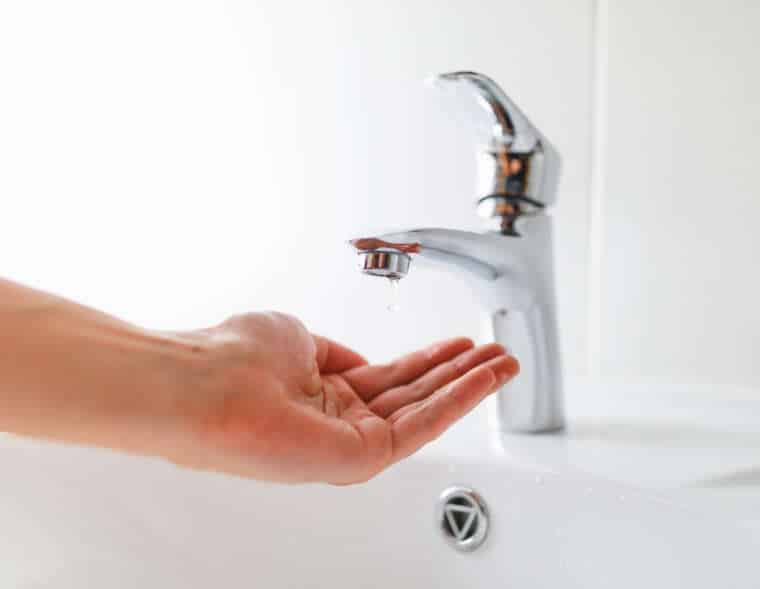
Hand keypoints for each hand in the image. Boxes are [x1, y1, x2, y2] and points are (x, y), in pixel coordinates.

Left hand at [175, 312, 518, 483]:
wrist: (203, 385)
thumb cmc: (234, 358)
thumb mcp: (297, 337)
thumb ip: (334, 352)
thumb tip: (360, 360)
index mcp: (323, 392)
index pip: (389, 377)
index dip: (429, 360)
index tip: (460, 345)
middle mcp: (339, 420)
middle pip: (414, 395)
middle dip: (460, 373)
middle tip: (498, 355)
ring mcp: (349, 441)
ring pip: (424, 413)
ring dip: (468, 387)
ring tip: (504, 364)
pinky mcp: (358, 457)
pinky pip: (418, 428)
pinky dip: (455, 402)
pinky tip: (481, 380)